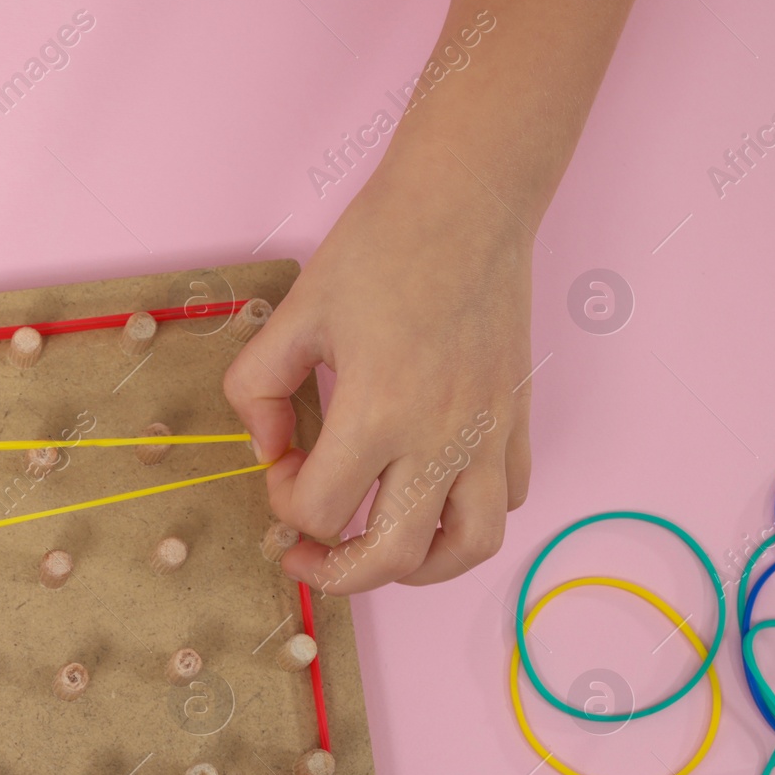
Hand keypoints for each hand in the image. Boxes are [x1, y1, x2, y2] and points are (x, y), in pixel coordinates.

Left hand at [224, 151, 532, 593]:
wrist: (467, 201)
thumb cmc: (379, 249)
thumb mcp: (293, 314)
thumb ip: (256, 390)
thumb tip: (266, 450)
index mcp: (377, 412)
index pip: (319, 511)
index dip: (284, 507)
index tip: (281, 468)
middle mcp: (440, 437)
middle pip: (391, 557)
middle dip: (338, 572)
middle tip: (309, 555)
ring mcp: (488, 433)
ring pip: (467, 549)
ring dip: (416, 568)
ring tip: (379, 550)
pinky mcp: (517, 420)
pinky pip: (506, 501)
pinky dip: (466, 520)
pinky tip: (429, 496)